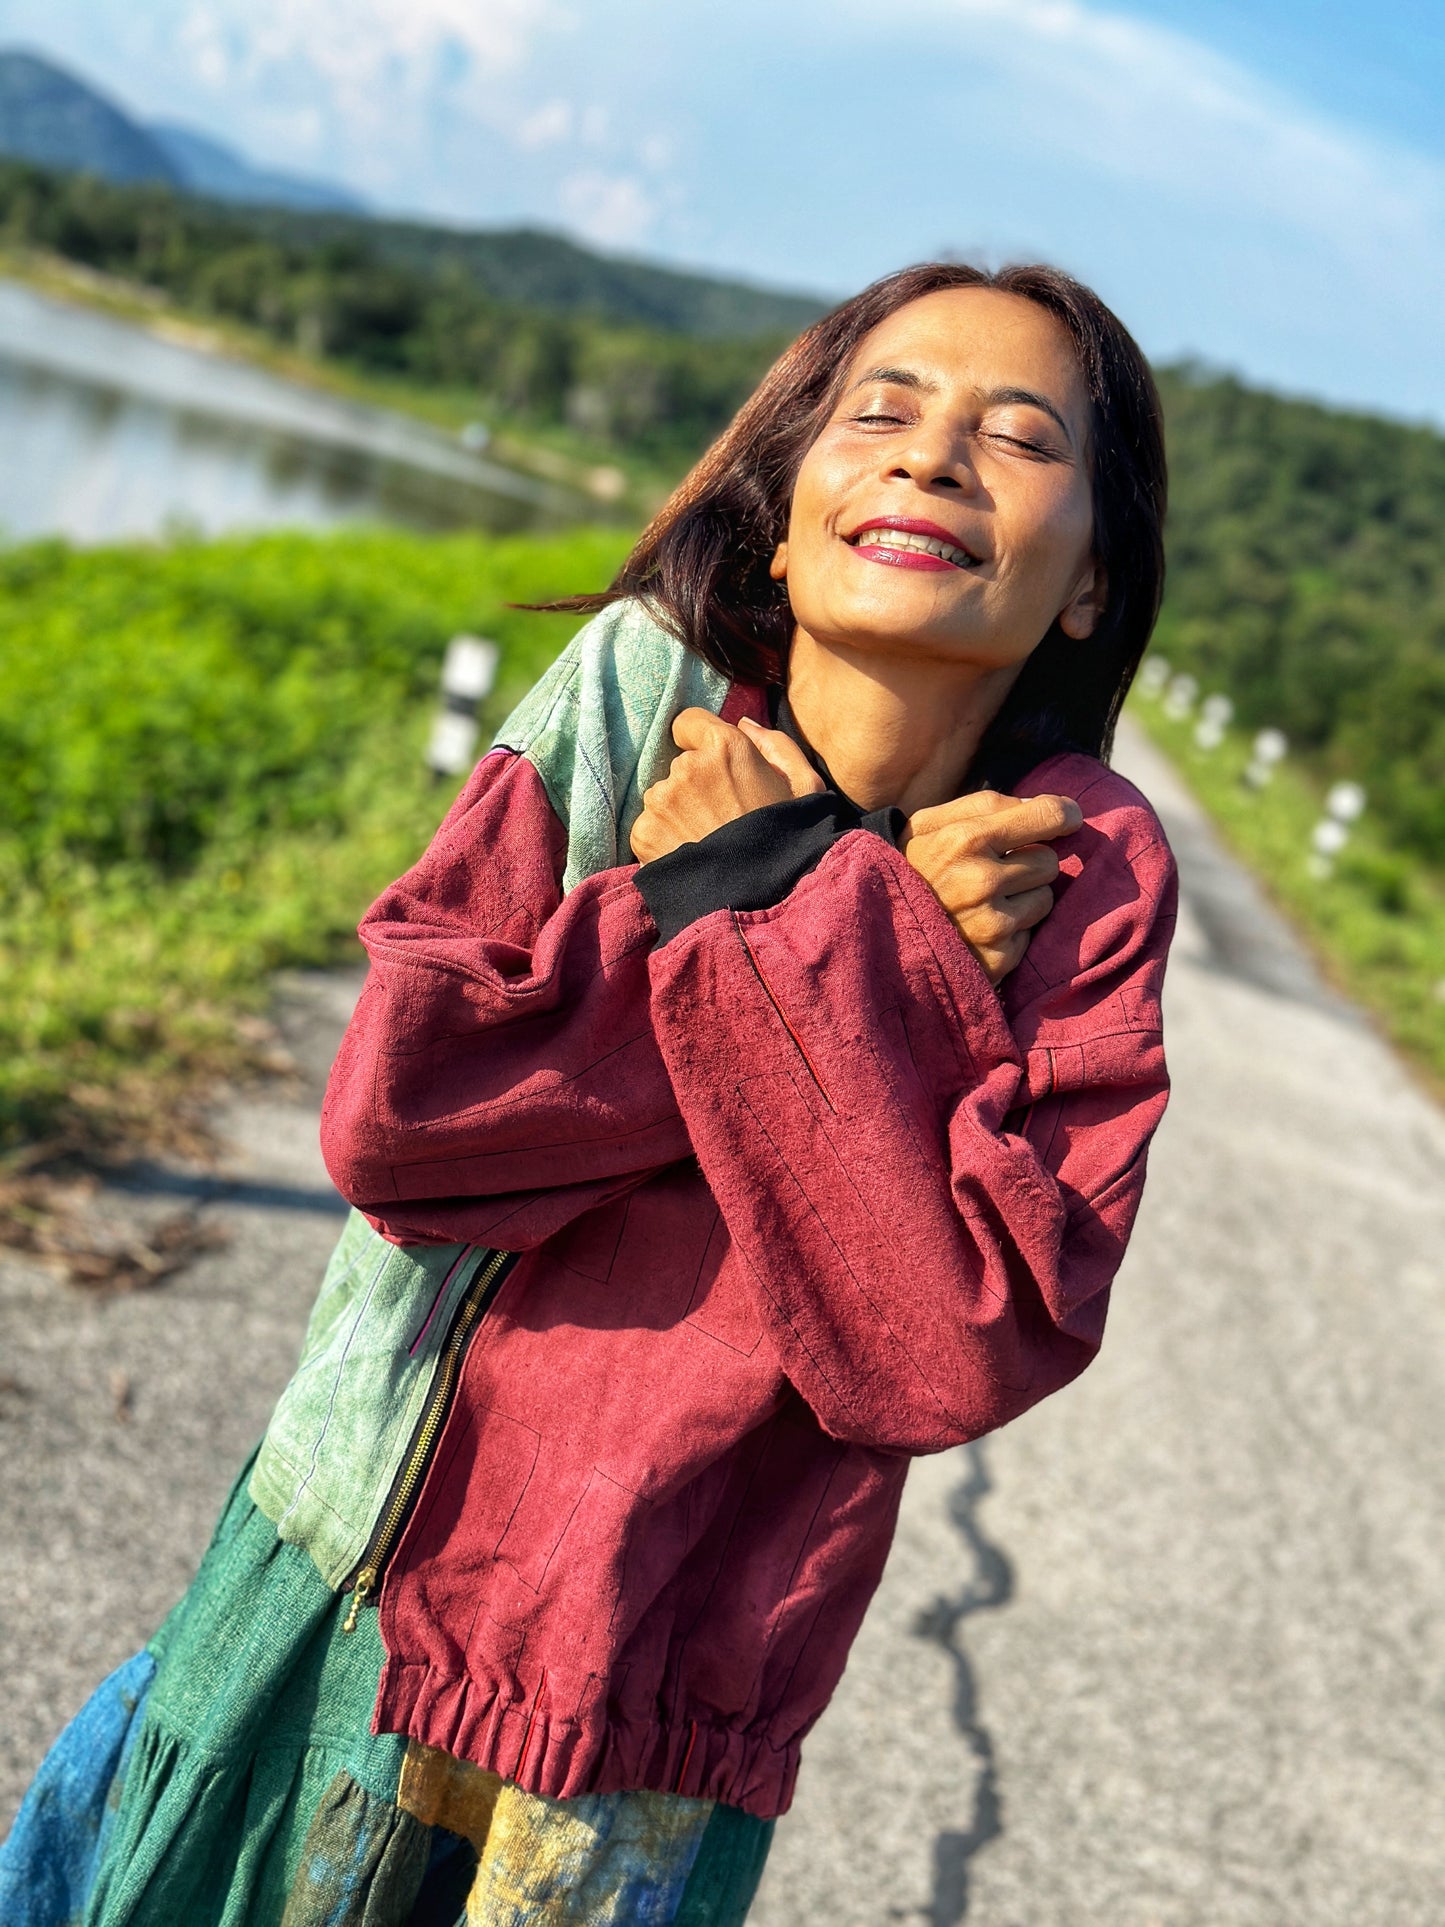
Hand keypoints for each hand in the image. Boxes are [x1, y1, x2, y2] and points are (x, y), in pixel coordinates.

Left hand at [629, 709, 823, 863]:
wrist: (761, 902)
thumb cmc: (790, 842)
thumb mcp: (805, 787)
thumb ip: (776, 745)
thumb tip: (743, 723)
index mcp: (726, 747)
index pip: (688, 721)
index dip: (700, 740)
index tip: (713, 765)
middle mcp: (687, 767)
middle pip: (680, 764)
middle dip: (696, 782)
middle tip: (722, 814)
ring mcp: (662, 801)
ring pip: (664, 796)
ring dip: (678, 811)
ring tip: (707, 839)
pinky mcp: (643, 833)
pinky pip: (649, 825)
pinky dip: (664, 838)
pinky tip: (692, 855)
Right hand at [901, 790, 1082, 984]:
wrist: (873, 929)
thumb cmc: (910, 868)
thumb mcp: (929, 824)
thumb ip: (984, 804)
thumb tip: (1045, 806)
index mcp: (966, 839)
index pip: (1048, 816)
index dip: (1064, 815)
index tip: (1067, 819)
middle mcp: (982, 881)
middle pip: (1050, 861)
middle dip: (1029, 863)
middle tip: (997, 870)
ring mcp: (991, 924)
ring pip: (1044, 899)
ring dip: (1024, 898)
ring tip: (986, 902)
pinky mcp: (998, 958)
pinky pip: (1030, 935)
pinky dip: (1013, 932)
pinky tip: (981, 929)